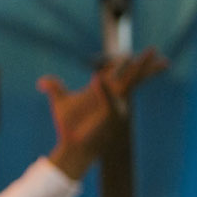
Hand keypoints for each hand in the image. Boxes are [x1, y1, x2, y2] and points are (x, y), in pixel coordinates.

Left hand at [40, 47, 167, 179]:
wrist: (72, 146)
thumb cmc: (69, 125)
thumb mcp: (60, 102)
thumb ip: (55, 88)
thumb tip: (41, 82)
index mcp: (101, 88)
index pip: (116, 70)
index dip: (122, 61)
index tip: (129, 54)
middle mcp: (112, 94)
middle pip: (132, 74)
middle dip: (143, 63)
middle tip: (155, 50)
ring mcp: (115, 104)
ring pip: (132, 82)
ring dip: (140, 68)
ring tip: (151, 55)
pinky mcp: (112, 115)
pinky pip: (110, 100)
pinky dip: (104, 91)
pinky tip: (97, 79)